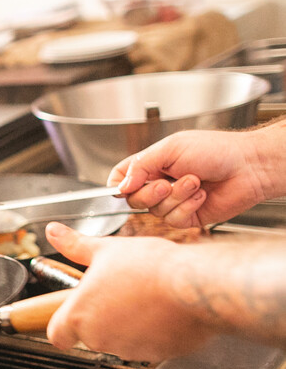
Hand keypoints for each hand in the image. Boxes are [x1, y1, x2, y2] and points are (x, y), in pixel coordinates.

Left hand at [44, 223, 212, 360]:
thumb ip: (75, 246)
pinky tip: (163, 311)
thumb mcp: (105, 249)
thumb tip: (54, 232)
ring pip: (121, 341)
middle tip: (120, 293)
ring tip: (143, 298)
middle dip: (102, 317)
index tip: (73, 314)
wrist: (194, 285)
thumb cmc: (150, 268)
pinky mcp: (158, 355)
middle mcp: (99, 338)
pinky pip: (150, 345)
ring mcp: (129, 349)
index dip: (64, 325)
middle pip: (91, 335)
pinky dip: (154, 333)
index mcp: (79, 315)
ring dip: (128, 325)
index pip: (57, 334)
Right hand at [108, 128, 273, 227]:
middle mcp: (160, 184)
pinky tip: (201, 195)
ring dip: (176, 196)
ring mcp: (173, 201)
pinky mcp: (188, 216)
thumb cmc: (216, 150)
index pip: (120, 178)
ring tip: (195, 182)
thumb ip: (140, 166)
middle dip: (150, 193)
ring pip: (155, 211)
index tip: (128, 185)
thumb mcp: (170, 148)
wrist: (248, 167)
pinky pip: (173, 220)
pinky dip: (187, 206)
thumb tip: (120, 186)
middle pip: (133, 199)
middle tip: (167, 182)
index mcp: (152, 165)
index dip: (119, 185)